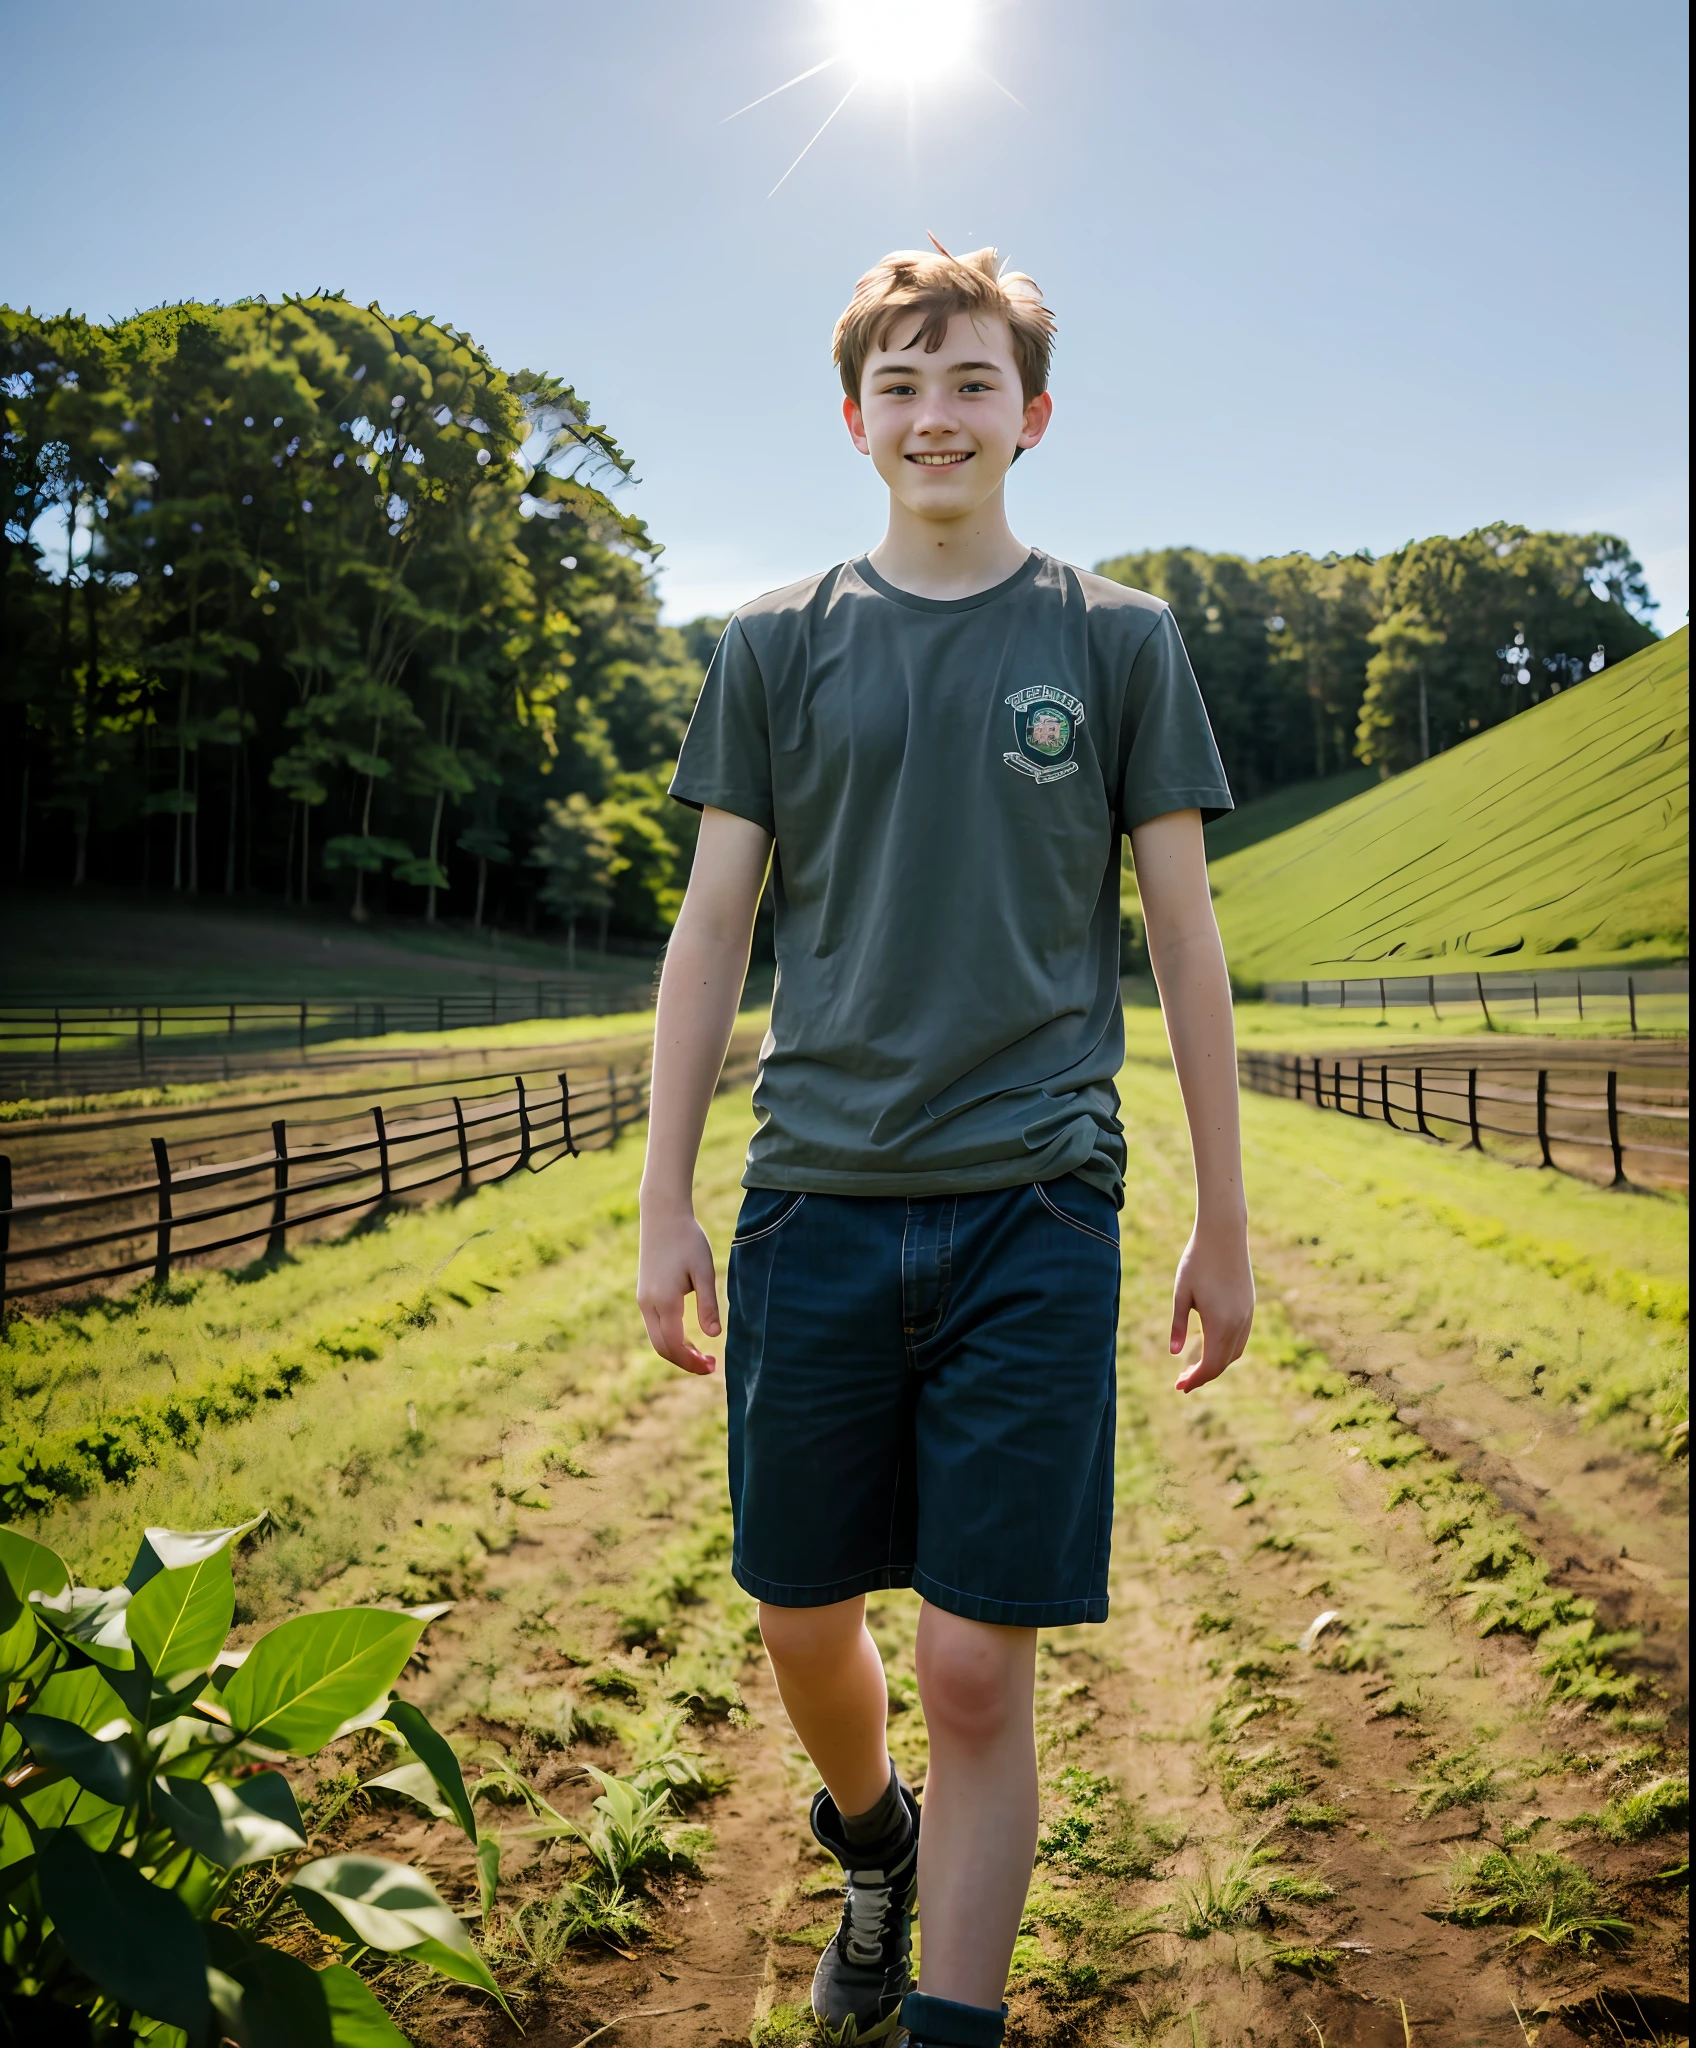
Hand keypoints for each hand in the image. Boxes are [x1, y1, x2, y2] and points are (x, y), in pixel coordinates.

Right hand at [637, 1200, 721, 1375]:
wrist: (662, 1215)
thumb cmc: (688, 1240)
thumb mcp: (704, 1271)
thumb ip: (708, 1304)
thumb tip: (714, 1336)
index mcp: (665, 1301)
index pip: (675, 1345)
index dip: (692, 1361)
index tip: (712, 1366)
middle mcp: (648, 1304)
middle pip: (662, 1347)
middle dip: (684, 1362)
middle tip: (710, 1366)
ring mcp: (643, 1299)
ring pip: (656, 1338)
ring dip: (677, 1351)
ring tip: (701, 1355)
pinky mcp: (643, 1294)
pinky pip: (654, 1326)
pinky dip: (670, 1338)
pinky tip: (687, 1337)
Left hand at [1169, 1220, 1254, 1393]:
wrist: (1224, 1235)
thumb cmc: (1196, 1261)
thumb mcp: (1181, 1293)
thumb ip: (1178, 1324)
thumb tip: (1173, 1354)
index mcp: (1220, 1323)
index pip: (1210, 1365)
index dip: (1196, 1379)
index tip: (1179, 1387)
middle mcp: (1238, 1323)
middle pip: (1223, 1363)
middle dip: (1203, 1375)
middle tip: (1181, 1382)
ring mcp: (1247, 1315)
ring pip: (1234, 1352)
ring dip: (1216, 1364)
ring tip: (1194, 1368)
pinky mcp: (1249, 1306)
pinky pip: (1241, 1338)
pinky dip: (1227, 1350)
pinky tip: (1211, 1347)